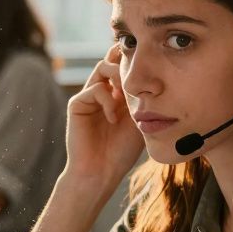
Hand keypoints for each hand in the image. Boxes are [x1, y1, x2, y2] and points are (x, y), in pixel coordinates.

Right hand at [62, 43, 144, 188]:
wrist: (101, 172)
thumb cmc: (122, 152)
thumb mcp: (140, 121)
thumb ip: (143, 98)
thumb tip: (155, 77)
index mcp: (118, 94)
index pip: (124, 66)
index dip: (135, 60)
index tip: (152, 62)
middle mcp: (103, 91)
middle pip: (112, 59)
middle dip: (126, 61)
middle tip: (138, 74)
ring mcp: (89, 97)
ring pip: (102, 67)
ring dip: (118, 75)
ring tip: (127, 95)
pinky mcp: (77, 104)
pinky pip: (95, 88)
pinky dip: (107, 100)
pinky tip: (112, 118)